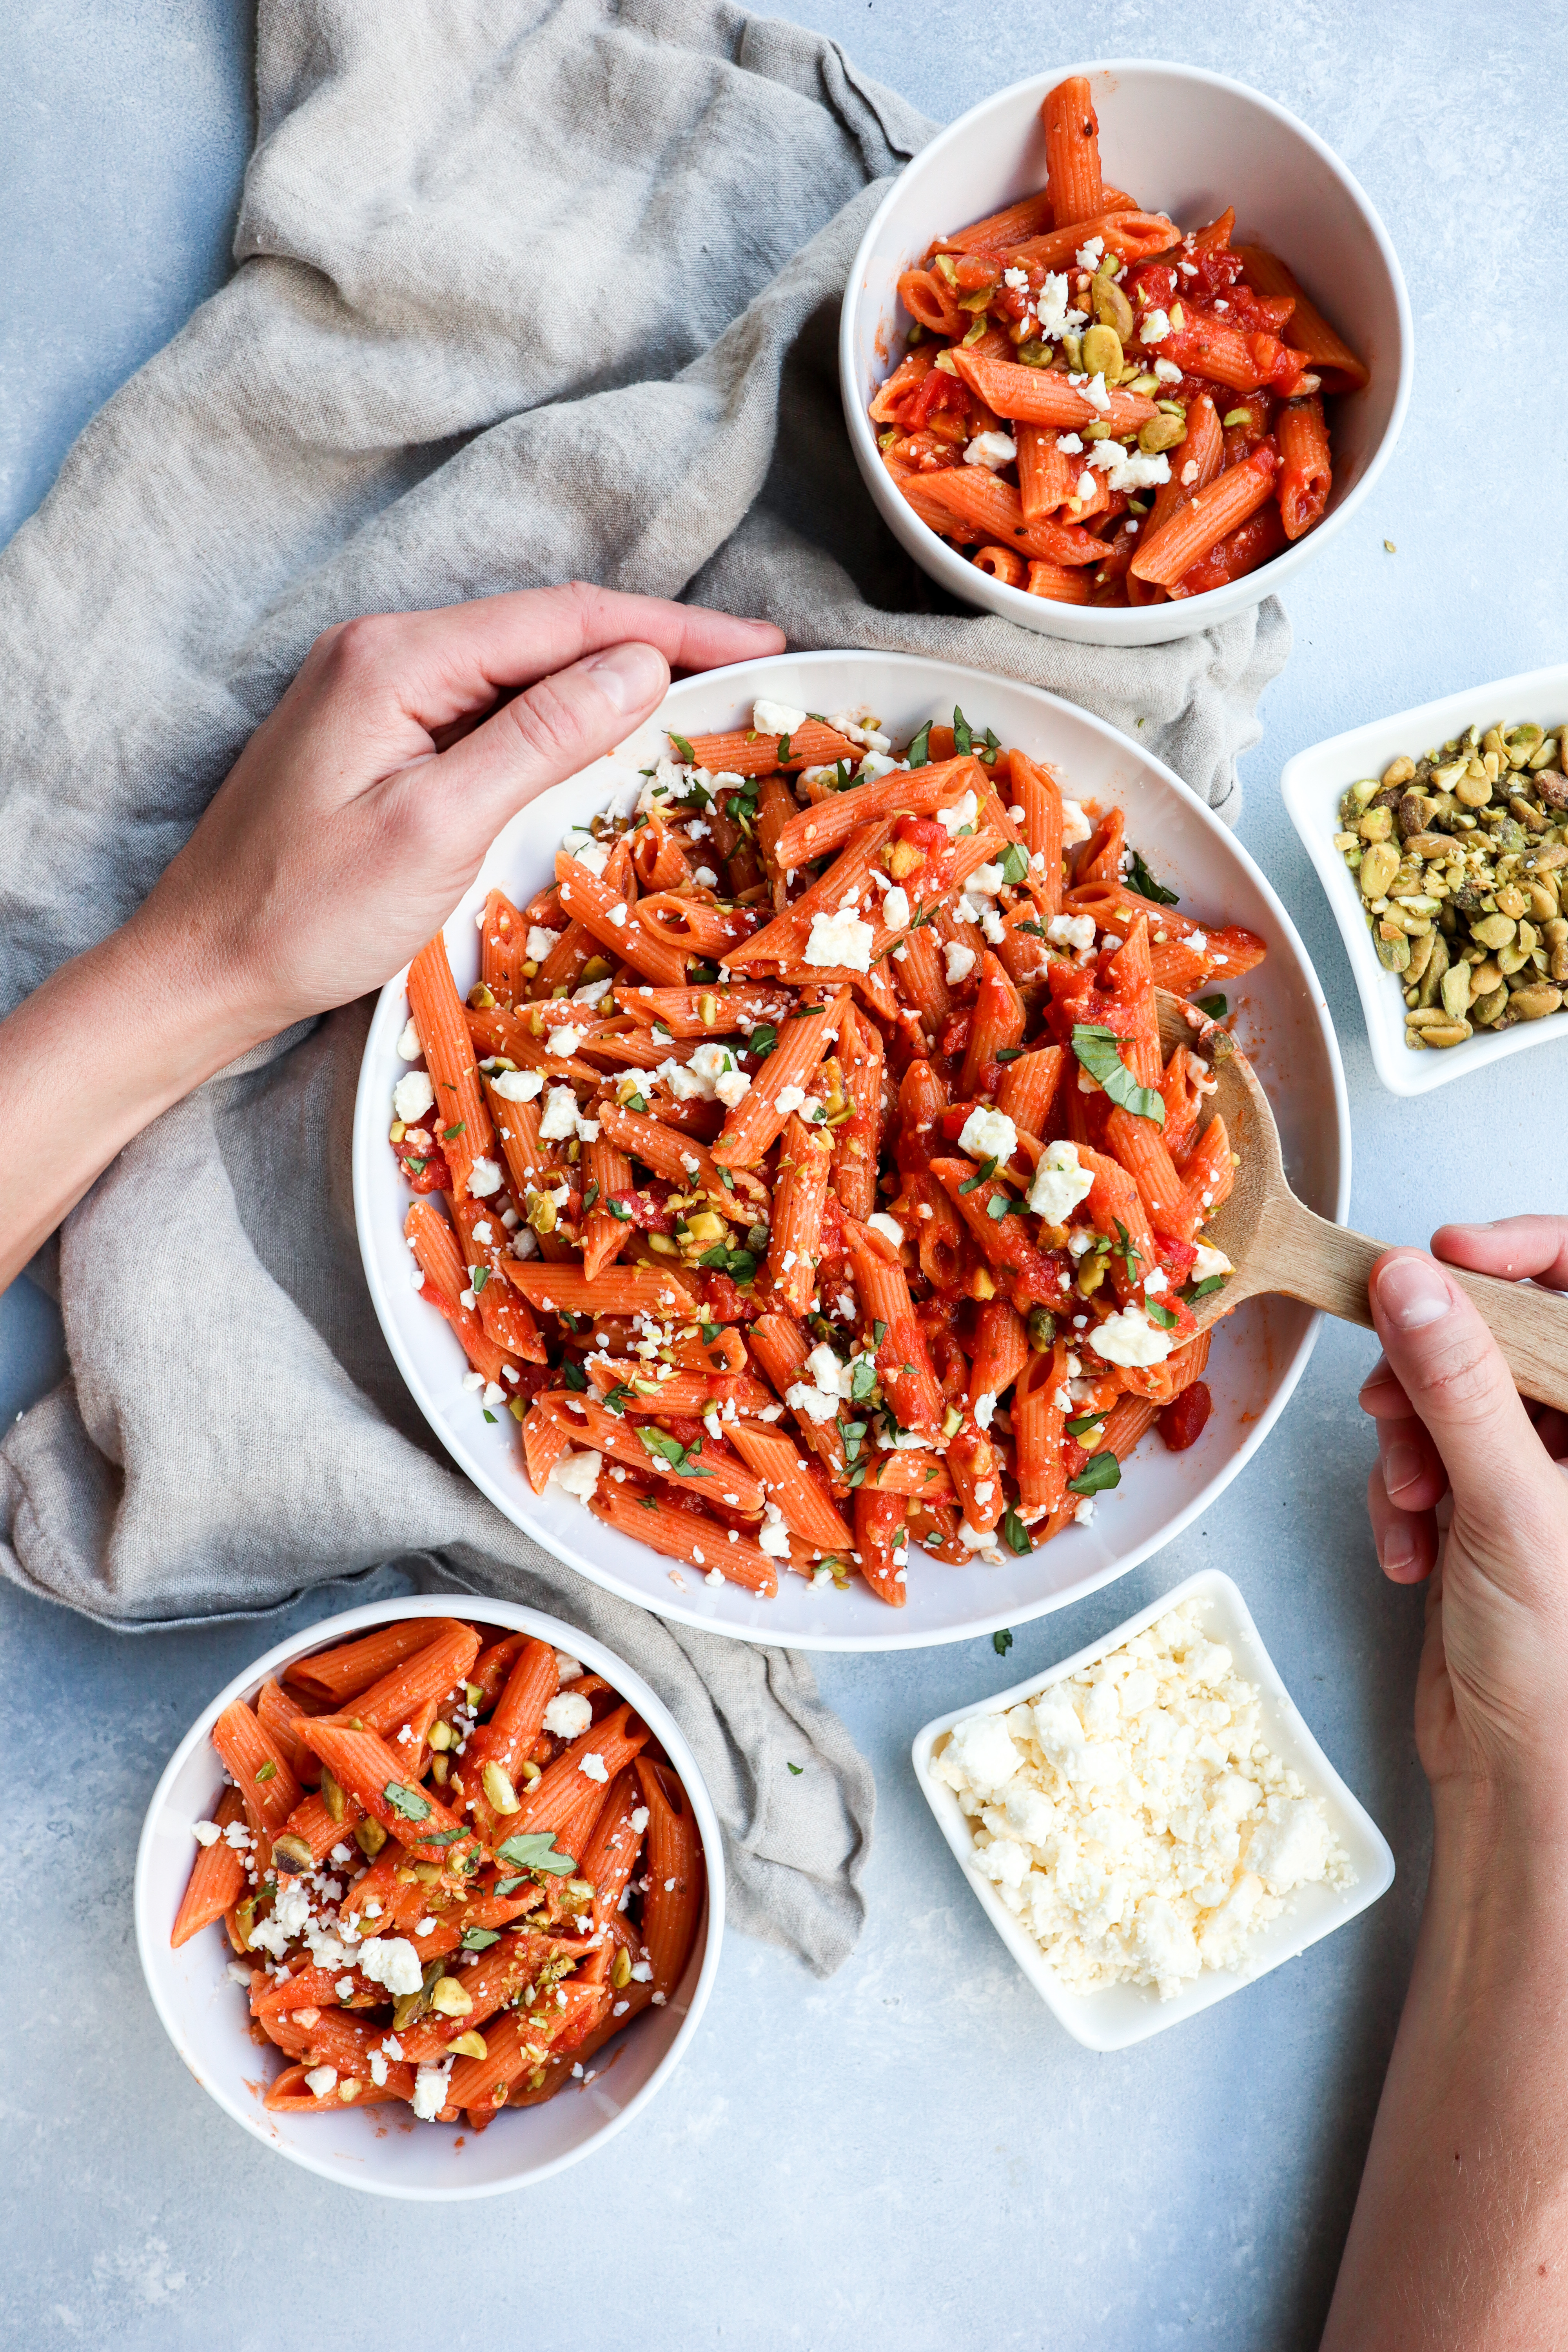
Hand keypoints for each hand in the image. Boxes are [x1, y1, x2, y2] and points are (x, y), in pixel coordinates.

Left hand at [134, 581, 784, 1043]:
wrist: (200, 967)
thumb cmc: (305, 912)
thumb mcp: (438, 826)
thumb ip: (540, 738)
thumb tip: (640, 669)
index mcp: (397, 657)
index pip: (566, 620)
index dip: (674, 627)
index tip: (761, 642)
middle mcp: (385, 652)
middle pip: (550, 630)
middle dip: (657, 643)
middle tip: (752, 668)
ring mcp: (376, 691)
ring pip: (524, 666)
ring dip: (613, 678)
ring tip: (703, 696)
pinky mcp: (376, 736)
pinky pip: (490, 706)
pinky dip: (561, 715)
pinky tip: (607, 734)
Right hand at [1360, 1220, 1567, 1807]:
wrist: (1527, 1785)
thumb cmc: (1562, 1670)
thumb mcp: (1509, 1508)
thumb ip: (1460, 1386)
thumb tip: (1415, 1280)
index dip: (1522, 1255)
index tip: (1445, 1258)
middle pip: (1505, 1333)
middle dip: (1435, 1368)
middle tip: (1393, 1399)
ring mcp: (1542, 1472)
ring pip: (1452, 1390)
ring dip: (1411, 1439)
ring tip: (1409, 1499)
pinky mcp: (1487, 1507)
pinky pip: (1427, 1451)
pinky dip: (1403, 1492)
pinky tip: (1407, 1545)